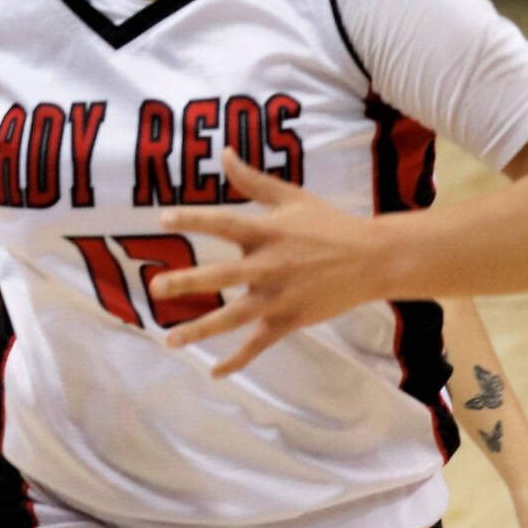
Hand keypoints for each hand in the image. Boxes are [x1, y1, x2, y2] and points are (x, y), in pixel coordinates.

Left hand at [151, 151, 390, 375]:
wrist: (372, 260)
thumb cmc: (328, 225)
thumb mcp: (291, 197)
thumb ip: (252, 181)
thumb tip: (224, 154)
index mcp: (266, 232)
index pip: (223, 223)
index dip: (193, 219)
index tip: (163, 219)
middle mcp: (268, 266)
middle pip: (222, 276)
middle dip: (187, 282)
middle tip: (156, 288)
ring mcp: (278, 297)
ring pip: (233, 317)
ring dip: (200, 329)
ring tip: (169, 338)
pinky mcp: (289, 320)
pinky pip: (258, 344)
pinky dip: (238, 361)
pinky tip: (215, 373)